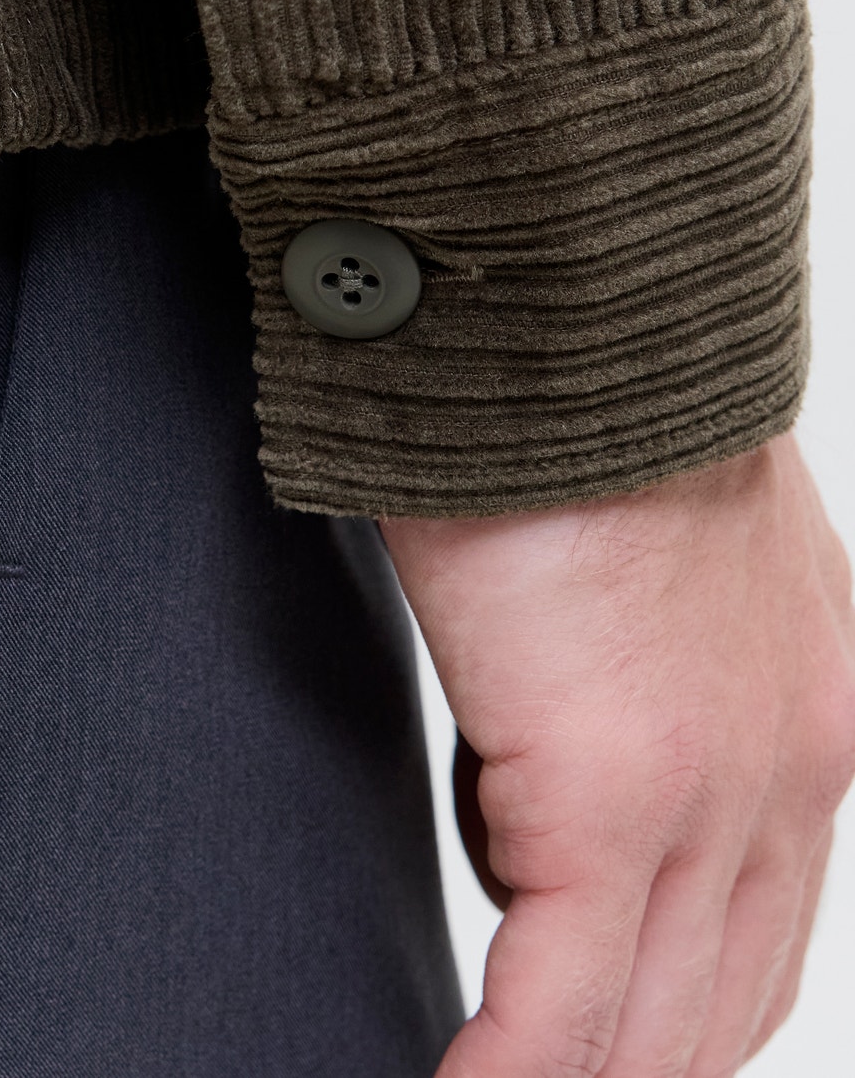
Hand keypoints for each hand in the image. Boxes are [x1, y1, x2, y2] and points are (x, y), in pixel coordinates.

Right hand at [381, 431, 854, 1076]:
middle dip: (624, 1064)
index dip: (670, 1018)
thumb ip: (644, 674)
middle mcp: (799, 770)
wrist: (556, 318)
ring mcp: (717, 790)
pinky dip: (502, 1074)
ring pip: (647, 1026)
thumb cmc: (571, 417)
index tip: (587, 1038)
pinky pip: (555, 1010)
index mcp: (818, 713)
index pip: (758, 935)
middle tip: (524, 1077)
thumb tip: (547, 746)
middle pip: (716, 1003)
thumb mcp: (660, 561)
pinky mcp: (607, 793)